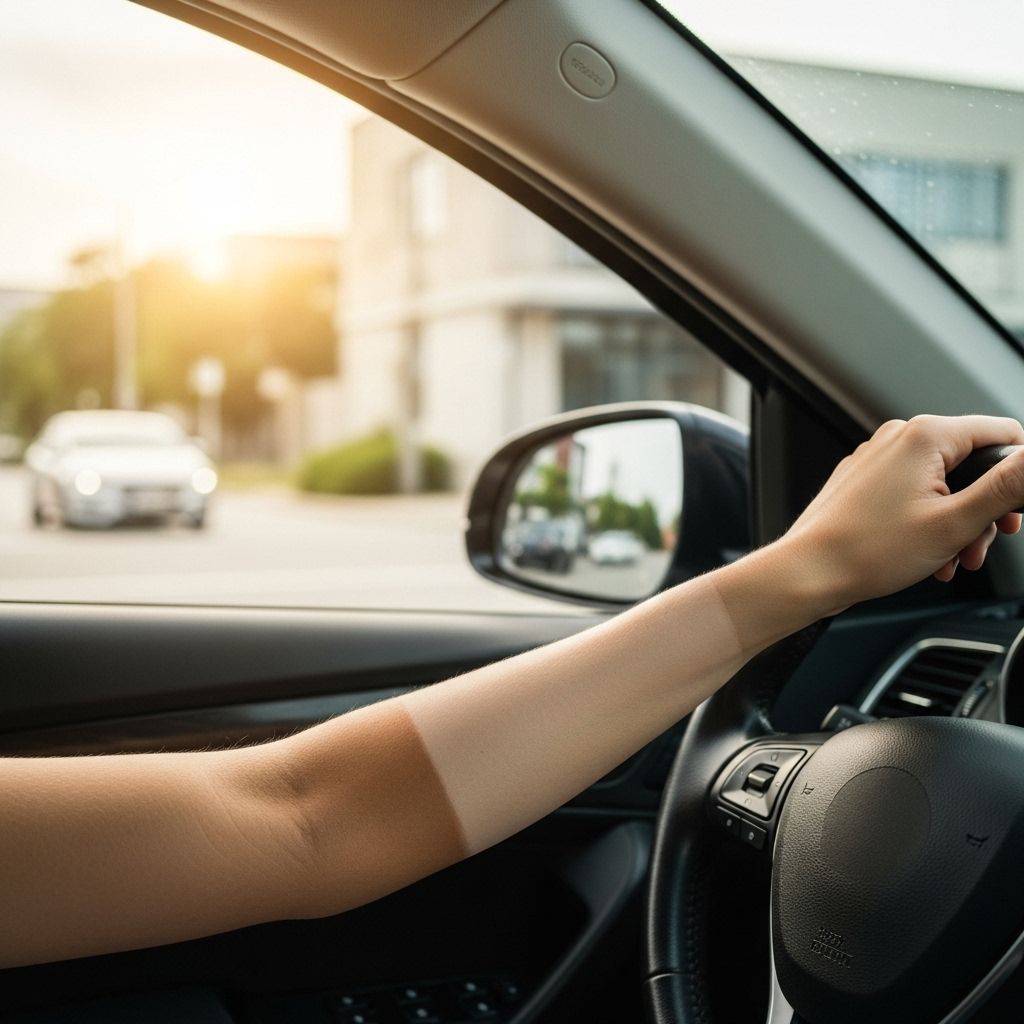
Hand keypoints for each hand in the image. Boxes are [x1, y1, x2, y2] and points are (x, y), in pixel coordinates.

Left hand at [782, 415, 1023, 613]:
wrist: (807, 573)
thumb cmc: (868, 550)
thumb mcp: (957, 522)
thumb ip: (1007, 487)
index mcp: (925, 435)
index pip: (1002, 434)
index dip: (1017, 476)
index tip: (1014, 515)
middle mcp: (899, 437)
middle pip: (972, 464)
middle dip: (984, 511)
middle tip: (981, 546)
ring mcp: (878, 459)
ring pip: (943, 485)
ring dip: (958, 524)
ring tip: (951, 559)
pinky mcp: (865, 481)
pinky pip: (913, 494)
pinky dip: (928, 523)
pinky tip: (928, 557)